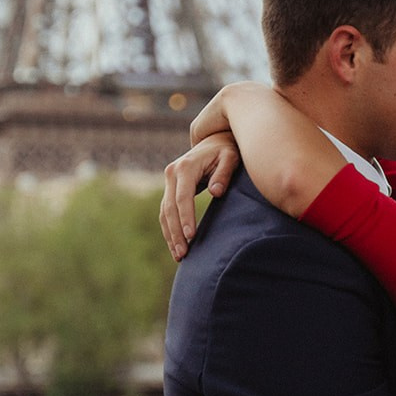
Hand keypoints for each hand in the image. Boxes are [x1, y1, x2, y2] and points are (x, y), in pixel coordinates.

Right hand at [159, 133, 240, 259]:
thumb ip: (224, 173)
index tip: (191, 236)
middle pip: (169, 208)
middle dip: (175, 232)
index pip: (183, 197)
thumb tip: (216, 192)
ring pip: (164, 212)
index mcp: (185, 166)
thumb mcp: (231, 158)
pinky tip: (176, 245)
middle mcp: (172, 172)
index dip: (186, 217)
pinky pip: (167, 211)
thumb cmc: (227, 150)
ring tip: (179, 256)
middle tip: (183, 253)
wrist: (215, 140)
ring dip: (170, 235)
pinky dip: (170, 228)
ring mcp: (169, 180)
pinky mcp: (170, 188)